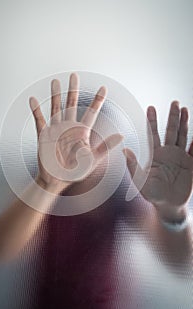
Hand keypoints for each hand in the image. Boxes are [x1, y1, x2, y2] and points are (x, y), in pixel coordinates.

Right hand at [30, 73, 122, 191]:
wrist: (56, 180)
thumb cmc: (75, 172)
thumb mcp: (92, 160)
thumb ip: (105, 147)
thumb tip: (121, 135)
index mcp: (81, 132)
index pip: (91, 113)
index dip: (97, 100)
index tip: (103, 88)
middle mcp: (68, 127)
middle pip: (72, 104)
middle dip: (73, 90)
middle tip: (75, 75)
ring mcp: (55, 130)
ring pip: (56, 108)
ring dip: (55, 95)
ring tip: (55, 81)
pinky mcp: (43, 135)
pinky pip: (39, 120)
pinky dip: (36, 110)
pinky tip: (33, 100)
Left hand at [124, 101, 192, 221]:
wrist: (168, 206)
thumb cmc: (152, 194)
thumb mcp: (140, 181)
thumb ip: (132, 165)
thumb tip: (123, 150)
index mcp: (156, 154)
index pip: (153, 134)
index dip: (152, 121)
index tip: (151, 107)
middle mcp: (168, 153)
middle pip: (171, 131)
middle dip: (172, 117)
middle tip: (174, 102)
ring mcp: (181, 157)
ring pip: (183, 136)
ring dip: (184, 123)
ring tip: (185, 109)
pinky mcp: (190, 165)